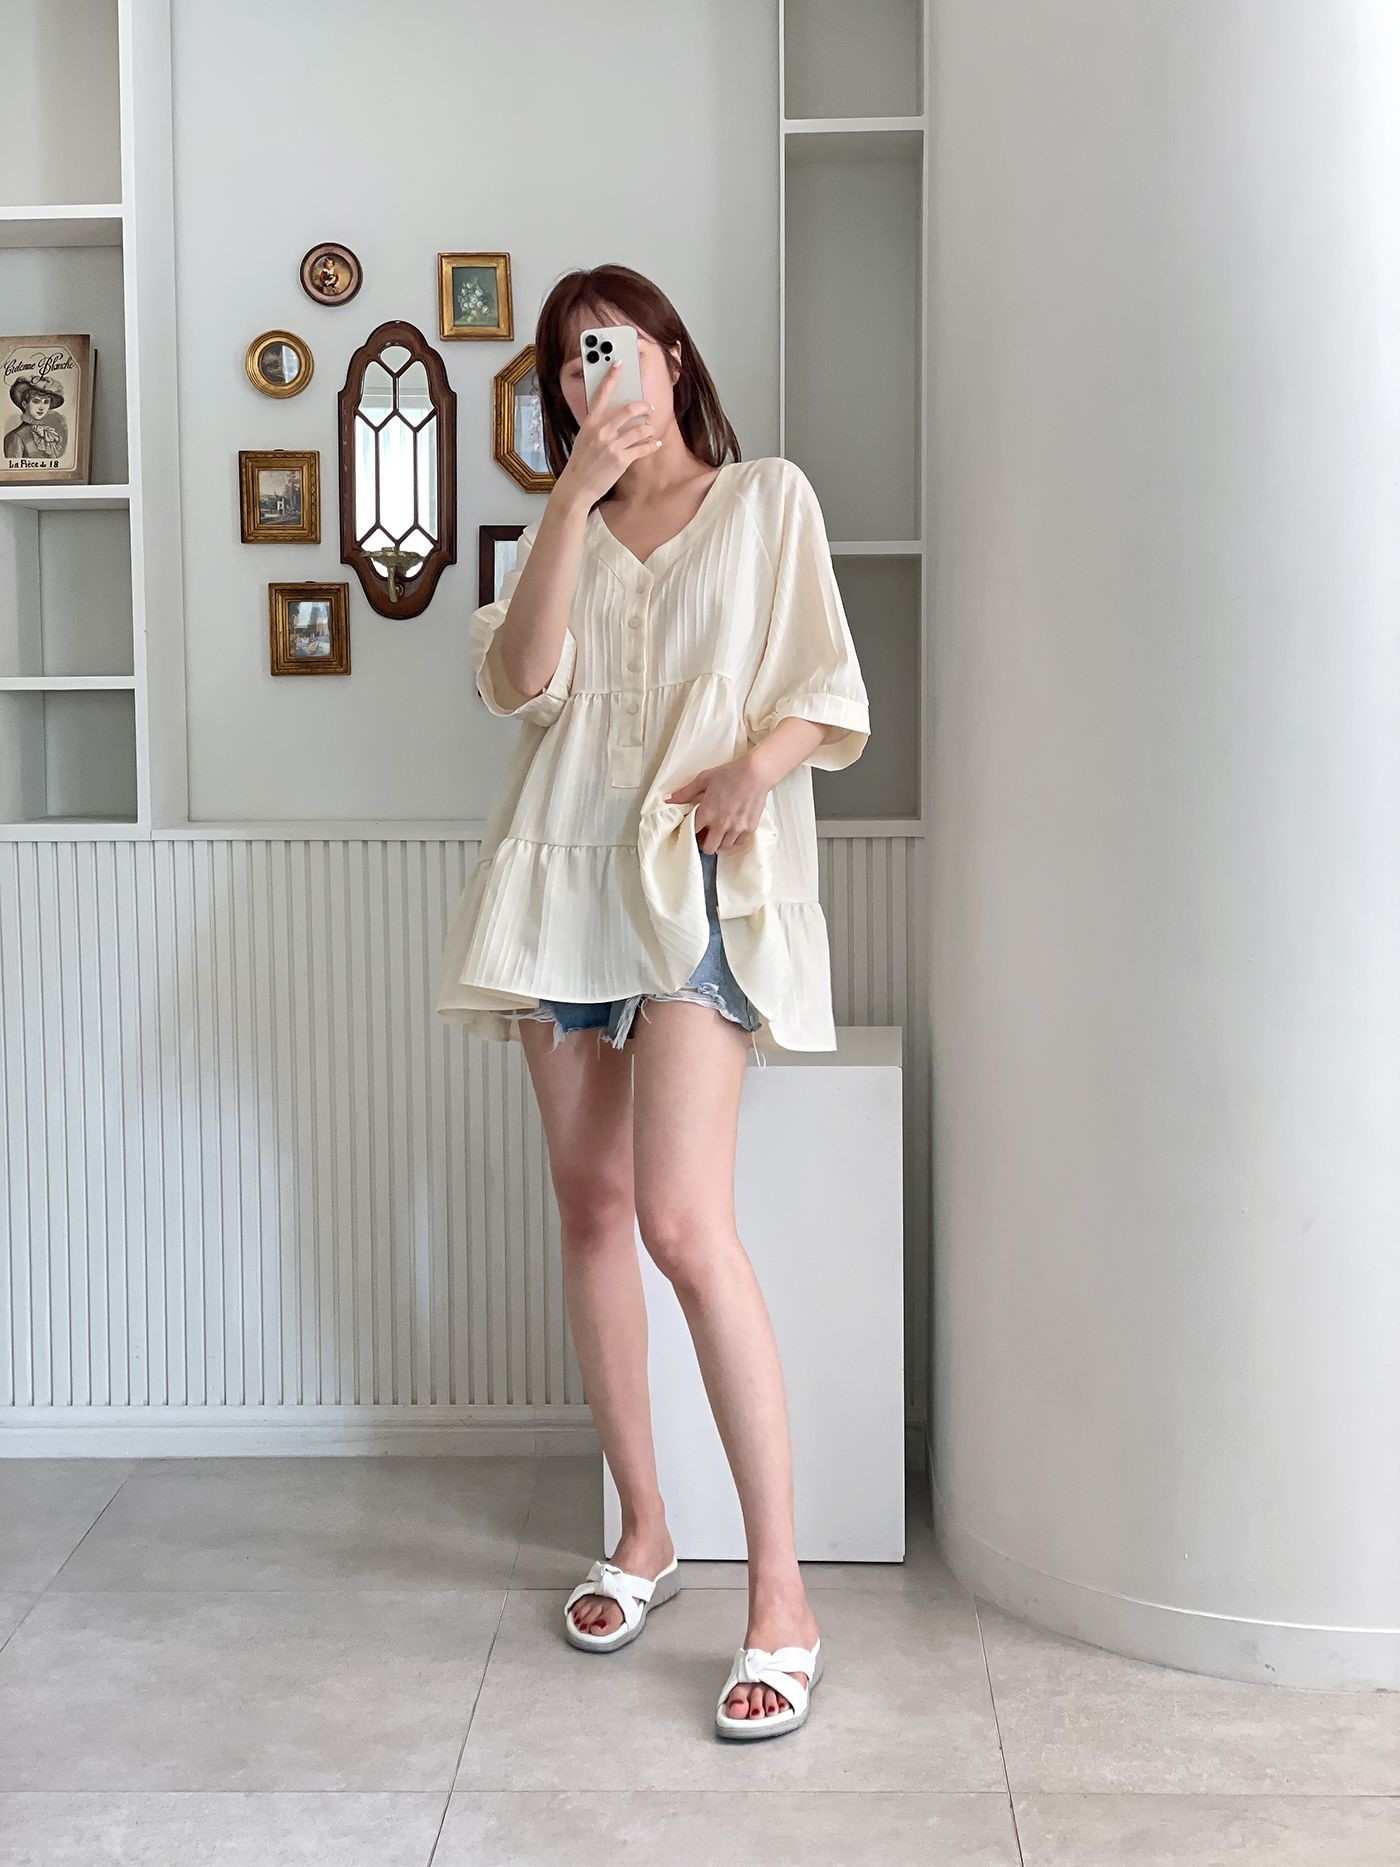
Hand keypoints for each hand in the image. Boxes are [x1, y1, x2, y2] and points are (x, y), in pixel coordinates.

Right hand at [555, 361, 657, 508]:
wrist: (577, 486)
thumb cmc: (581, 462)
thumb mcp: (584, 438)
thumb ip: (597, 425)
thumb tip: (614, 416)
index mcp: (590, 423)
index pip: (601, 394)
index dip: (611, 377)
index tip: (619, 363)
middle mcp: (601, 431)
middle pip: (629, 409)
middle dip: (644, 407)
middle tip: (649, 408)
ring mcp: (612, 446)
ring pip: (640, 429)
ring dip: (649, 429)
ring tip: (650, 430)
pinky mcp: (621, 460)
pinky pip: (643, 448)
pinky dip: (652, 445)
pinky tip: (656, 443)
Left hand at [665, 755, 771, 854]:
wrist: (756, 772)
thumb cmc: (729, 773)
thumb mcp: (704, 779)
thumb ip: (686, 792)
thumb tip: (669, 800)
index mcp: (707, 813)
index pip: (693, 833)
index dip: (691, 832)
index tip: (693, 828)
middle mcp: (721, 824)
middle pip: (708, 848)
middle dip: (704, 843)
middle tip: (706, 834)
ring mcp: (737, 828)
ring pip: (724, 847)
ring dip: (719, 842)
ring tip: (720, 832)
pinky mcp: (750, 828)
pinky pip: (739, 844)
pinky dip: (734, 841)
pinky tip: (732, 832)